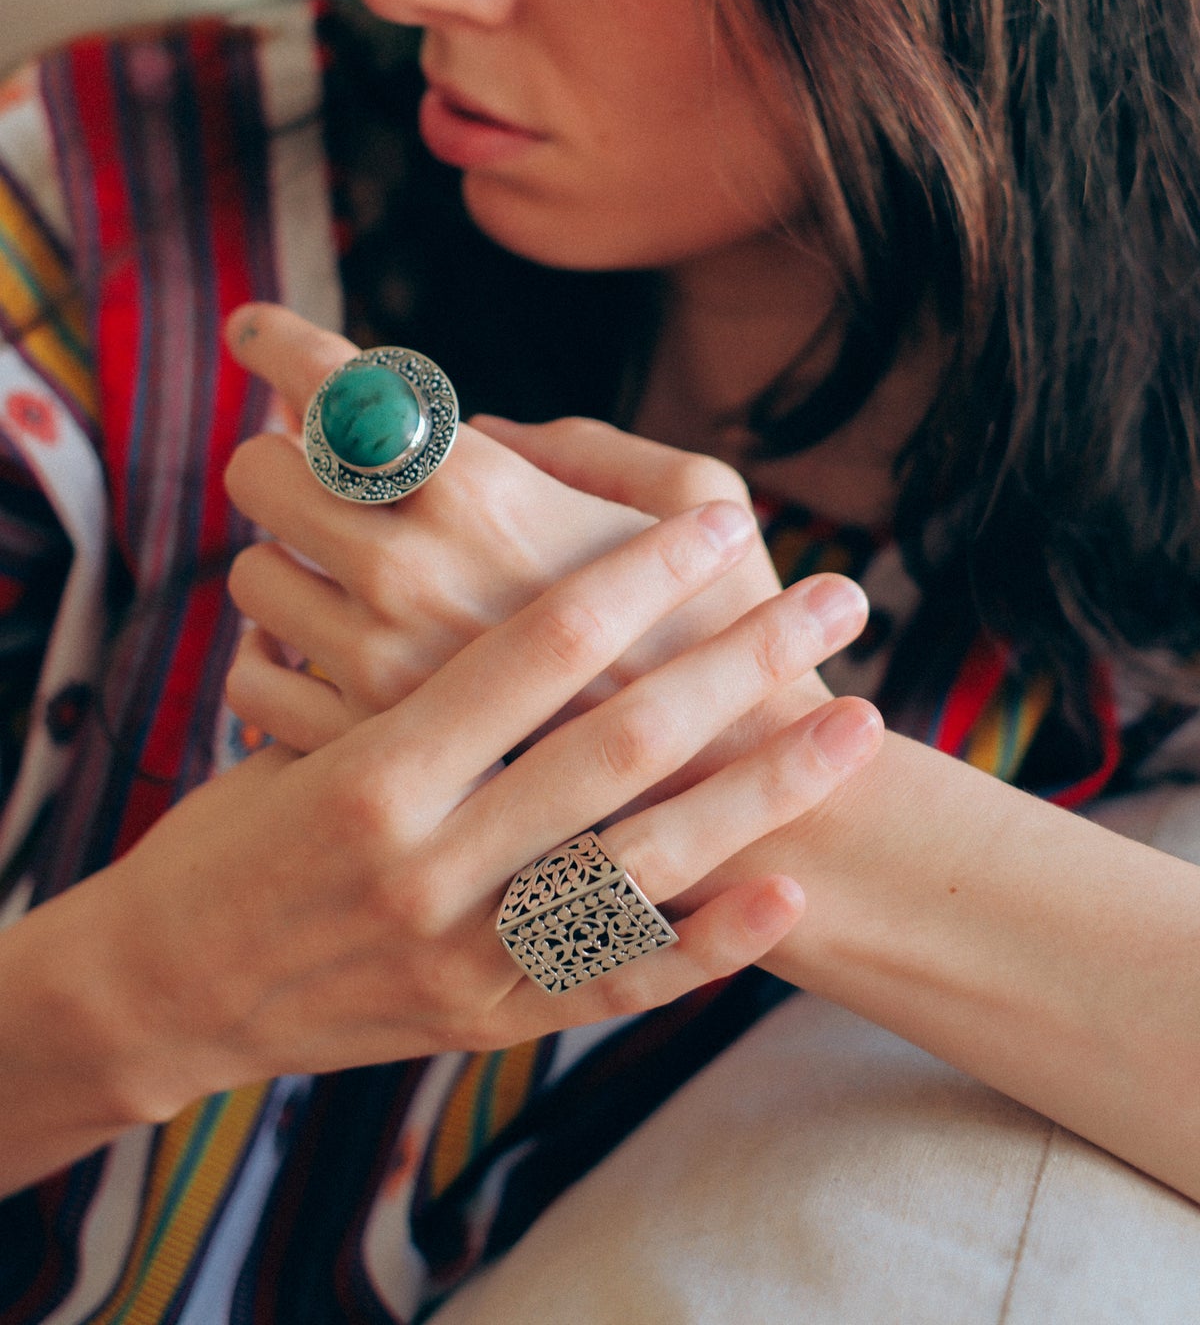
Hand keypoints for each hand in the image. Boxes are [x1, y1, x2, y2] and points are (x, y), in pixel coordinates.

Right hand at [103, 502, 880, 1114]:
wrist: (171, 988)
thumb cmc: (240, 824)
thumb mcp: (290, 718)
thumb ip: (395, 640)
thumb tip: (482, 519)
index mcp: (377, 765)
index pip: (537, 646)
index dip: (641, 574)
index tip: (723, 522)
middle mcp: (427, 863)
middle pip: (619, 744)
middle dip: (739, 661)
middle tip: (835, 596)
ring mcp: (464, 955)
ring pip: (646, 867)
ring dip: (763, 791)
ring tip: (857, 723)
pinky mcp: (488, 1022)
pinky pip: (615, 984)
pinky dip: (705, 946)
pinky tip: (787, 892)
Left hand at [223, 307, 861, 794]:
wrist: (736, 799)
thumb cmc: (727, 627)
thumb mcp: (694, 492)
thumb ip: (574, 443)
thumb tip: (474, 429)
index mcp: (484, 492)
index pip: (336, 384)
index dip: (280, 340)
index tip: (258, 331)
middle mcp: (408, 571)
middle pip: (263, 472)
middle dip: (284, 456)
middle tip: (319, 470)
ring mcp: (374, 669)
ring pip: (250, 577)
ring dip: (286, 561)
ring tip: (340, 575)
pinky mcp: (359, 752)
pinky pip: (254, 678)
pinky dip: (278, 656)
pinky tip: (325, 652)